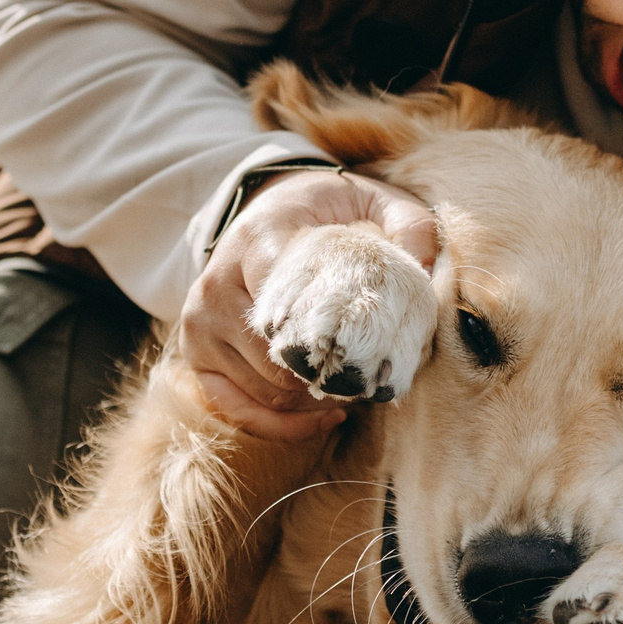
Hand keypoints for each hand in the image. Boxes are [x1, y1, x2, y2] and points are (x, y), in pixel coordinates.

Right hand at [173, 168, 438, 440]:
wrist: (265, 208)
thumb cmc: (325, 211)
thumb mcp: (370, 198)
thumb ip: (407, 223)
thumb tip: (427, 268)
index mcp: (259, 242)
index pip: (292, 307)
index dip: (338, 342)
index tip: (377, 352)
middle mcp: (217, 286)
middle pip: (281, 362)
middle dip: (333, 379)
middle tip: (373, 378)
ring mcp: (199, 325)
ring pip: (266, 392)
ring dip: (314, 402)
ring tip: (354, 391)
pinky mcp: (195, 354)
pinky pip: (237, 410)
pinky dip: (282, 425)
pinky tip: (323, 417)